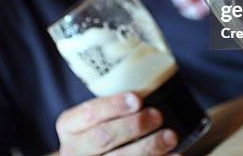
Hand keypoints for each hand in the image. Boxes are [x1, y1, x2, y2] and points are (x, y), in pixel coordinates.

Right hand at [56, 92, 177, 155]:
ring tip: (170, 136)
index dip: (113, 105)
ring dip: (149, 147)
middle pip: (104, 137)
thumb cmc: (98, 131)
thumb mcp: (94, 118)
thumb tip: (149, 93)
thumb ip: (113, 108)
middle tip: (157, 116)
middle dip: (133, 126)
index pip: (89, 112)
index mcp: (69, 126)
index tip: (137, 99)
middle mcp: (73, 150)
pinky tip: (173, 155)